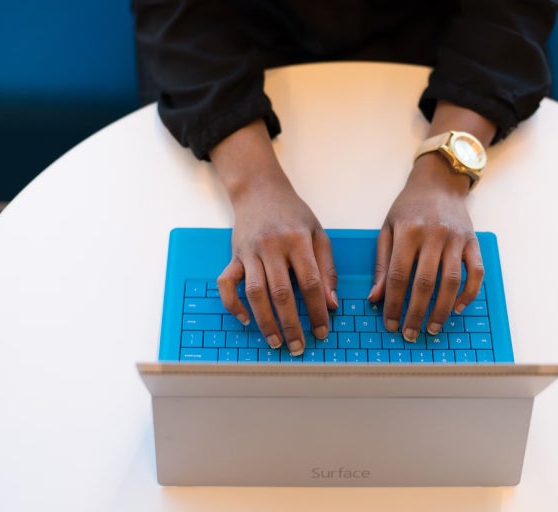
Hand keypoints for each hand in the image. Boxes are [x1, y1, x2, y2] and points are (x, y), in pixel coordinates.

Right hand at [217, 182, 336, 355]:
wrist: (259, 189)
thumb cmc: (292, 213)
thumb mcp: (318, 234)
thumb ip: (327, 268)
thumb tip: (331, 303)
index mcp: (298, 240)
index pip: (311, 282)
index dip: (317, 310)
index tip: (322, 331)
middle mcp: (272, 247)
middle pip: (281, 292)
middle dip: (291, 323)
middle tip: (298, 346)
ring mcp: (249, 252)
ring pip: (255, 292)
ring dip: (265, 321)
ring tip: (275, 342)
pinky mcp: (233, 255)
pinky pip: (226, 284)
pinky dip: (233, 304)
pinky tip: (245, 320)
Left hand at [367, 153, 483, 341]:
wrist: (439, 182)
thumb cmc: (409, 207)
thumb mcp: (388, 228)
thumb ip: (381, 263)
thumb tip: (374, 298)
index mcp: (408, 231)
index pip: (398, 275)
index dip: (393, 303)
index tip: (390, 323)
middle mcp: (433, 235)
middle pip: (424, 282)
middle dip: (416, 312)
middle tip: (410, 334)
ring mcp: (456, 239)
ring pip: (451, 281)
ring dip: (442, 309)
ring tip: (432, 327)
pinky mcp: (473, 242)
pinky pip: (475, 272)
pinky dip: (469, 293)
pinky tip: (458, 308)